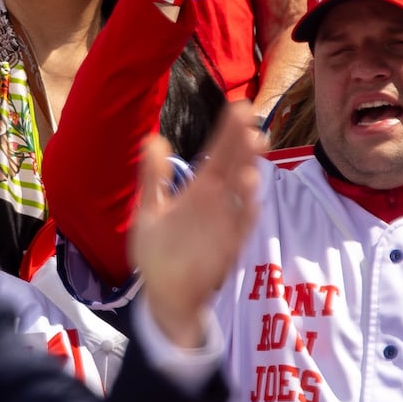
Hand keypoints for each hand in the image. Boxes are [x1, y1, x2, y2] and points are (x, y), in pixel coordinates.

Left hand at [133, 102, 260, 346]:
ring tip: (251, 163)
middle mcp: (215, 205)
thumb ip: (153, 177)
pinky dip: (245, 217)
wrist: (163, 294)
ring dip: (248, 181)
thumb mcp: (149, 210)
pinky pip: (238, 232)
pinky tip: (252, 202)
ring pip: (239, 198)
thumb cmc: (158, 252)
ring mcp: (223, 227)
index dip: (227, 133)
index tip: (239, 107)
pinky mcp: (225, 251)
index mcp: (198, 192)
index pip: (216, 155)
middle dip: (243, 149)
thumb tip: (152, 138)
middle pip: (233, 170)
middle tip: (252, 124)